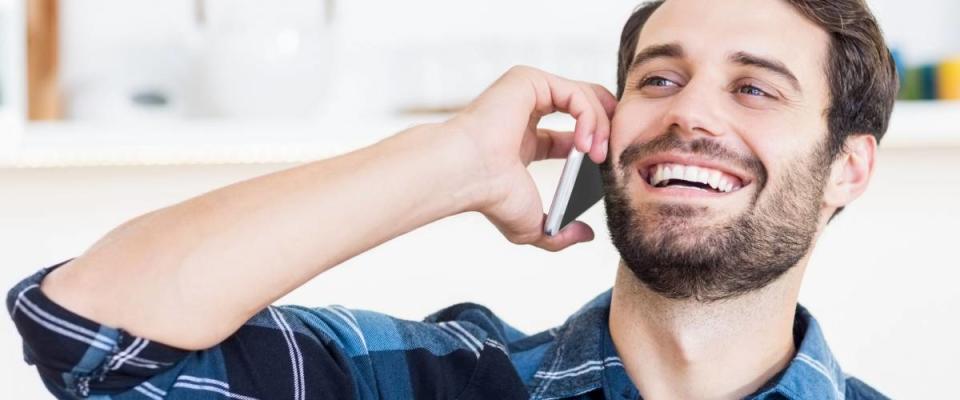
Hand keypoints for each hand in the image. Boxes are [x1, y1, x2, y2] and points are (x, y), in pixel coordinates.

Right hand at [446, 66, 616, 250]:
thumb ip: (560, 234)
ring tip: (599, 154)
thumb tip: (587, 235)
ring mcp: (526, 94)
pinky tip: (586, 142)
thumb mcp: (534, 226)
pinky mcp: (528, 80)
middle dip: (608, 127)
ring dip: (601, 126)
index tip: (607, 169)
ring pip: (584, 98)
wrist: (468, 175)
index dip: (596, 149)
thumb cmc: (491, 198)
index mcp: (523, 142)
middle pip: (583, 107)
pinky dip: (590, 116)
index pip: (571, 136)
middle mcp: (524, 114)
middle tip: (616, 153)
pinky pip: (575, 92)